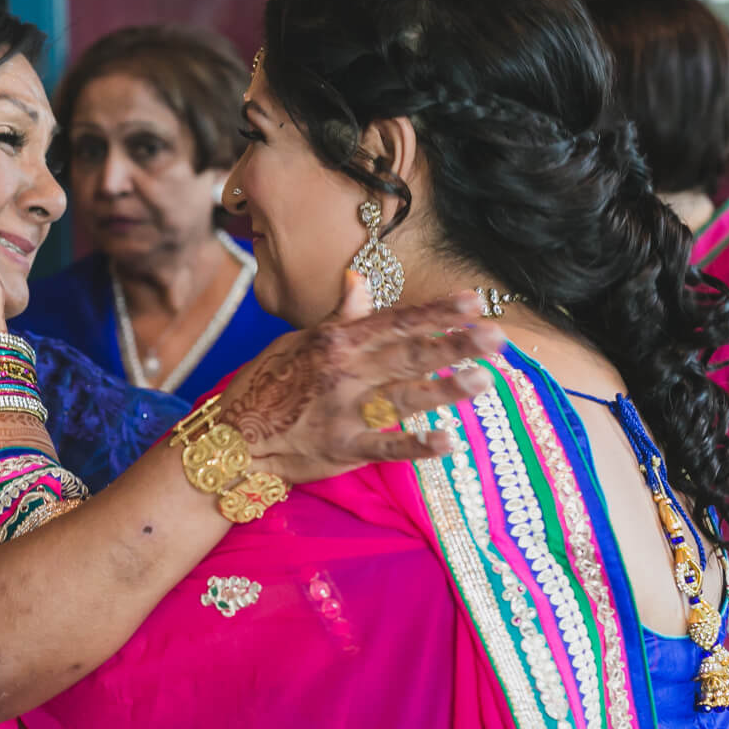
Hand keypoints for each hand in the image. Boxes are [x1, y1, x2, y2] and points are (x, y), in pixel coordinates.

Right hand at [221, 272, 504, 484]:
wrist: (231, 437)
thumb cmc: (265, 386)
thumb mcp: (297, 342)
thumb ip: (339, 316)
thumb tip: (360, 280)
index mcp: (336, 341)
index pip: (396, 320)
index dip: (438, 311)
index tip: (476, 301)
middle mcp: (343, 372)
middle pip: (409, 354)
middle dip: (456, 345)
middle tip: (497, 339)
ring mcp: (343, 411)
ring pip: (403, 396)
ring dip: (445, 389)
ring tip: (483, 381)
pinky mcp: (341, 448)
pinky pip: (384, 446)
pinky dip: (415, 445)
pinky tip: (447, 442)